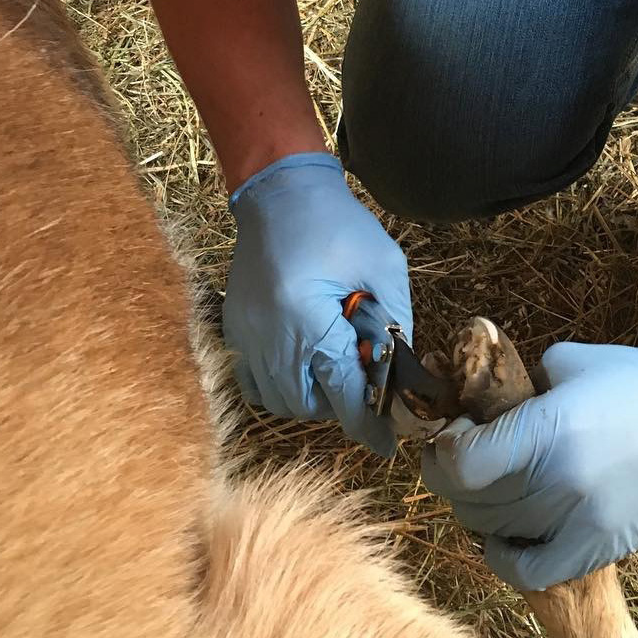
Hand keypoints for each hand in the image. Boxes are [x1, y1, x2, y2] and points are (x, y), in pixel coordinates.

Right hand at [223, 152, 410, 455]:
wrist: (280, 194)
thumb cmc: (336, 223)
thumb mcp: (383, 265)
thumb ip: (395, 319)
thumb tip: (403, 369)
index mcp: (307, 319)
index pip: (340, 391)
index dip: (367, 422)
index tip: (387, 443)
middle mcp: (269, 337)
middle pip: (308, 405)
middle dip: (342, 404)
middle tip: (366, 382)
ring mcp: (245, 337)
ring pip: (281, 401)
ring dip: (314, 398)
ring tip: (338, 366)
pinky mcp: (235, 331)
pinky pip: (257, 384)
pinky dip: (285, 387)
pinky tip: (307, 363)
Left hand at [421, 341, 637, 589]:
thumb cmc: (634, 381)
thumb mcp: (566, 363)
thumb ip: (520, 385)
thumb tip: (483, 404)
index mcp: (548, 428)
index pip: (463, 463)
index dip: (443, 451)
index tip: (450, 436)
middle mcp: (559, 481)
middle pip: (473, 499)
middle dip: (454, 477)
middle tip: (462, 458)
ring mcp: (580, 521)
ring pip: (495, 531)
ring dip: (477, 510)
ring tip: (486, 488)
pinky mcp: (599, 547)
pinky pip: (531, 570)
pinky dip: (505, 557)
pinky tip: (502, 535)